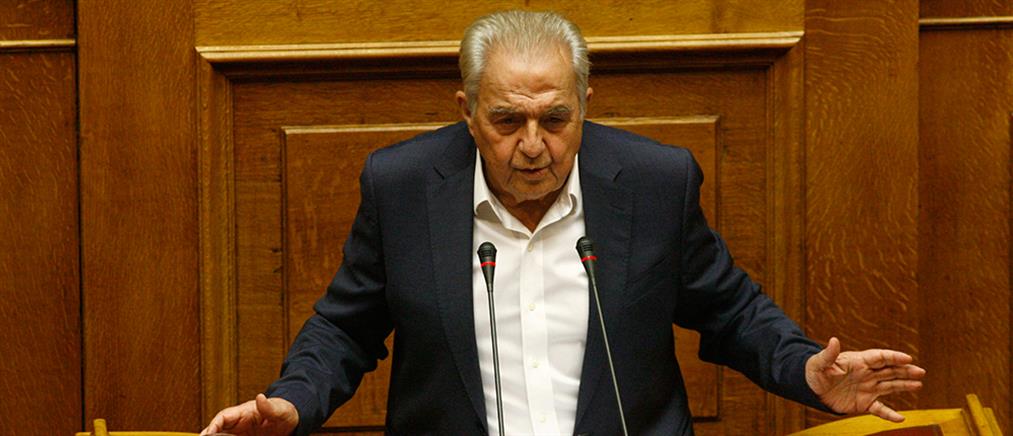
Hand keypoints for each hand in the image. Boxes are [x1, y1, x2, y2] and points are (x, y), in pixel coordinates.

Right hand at [200, 393, 298, 435]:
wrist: (292, 421)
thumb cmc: (285, 411)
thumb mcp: (280, 410)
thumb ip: (269, 407)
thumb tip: (260, 397)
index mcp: (244, 412)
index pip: (223, 417)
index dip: (213, 425)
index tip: (206, 434)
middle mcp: (238, 423)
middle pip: (217, 430)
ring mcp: (240, 432)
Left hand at [805, 337, 925, 421]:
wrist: (812, 390)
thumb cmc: (815, 373)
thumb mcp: (819, 363)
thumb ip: (828, 354)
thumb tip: (833, 340)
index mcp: (858, 361)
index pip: (880, 357)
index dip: (893, 356)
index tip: (907, 358)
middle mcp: (867, 374)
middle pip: (890, 370)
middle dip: (905, 370)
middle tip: (920, 371)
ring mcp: (868, 388)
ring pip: (890, 386)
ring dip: (904, 386)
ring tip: (919, 384)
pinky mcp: (864, 403)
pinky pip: (880, 409)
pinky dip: (890, 414)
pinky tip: (900, 418)